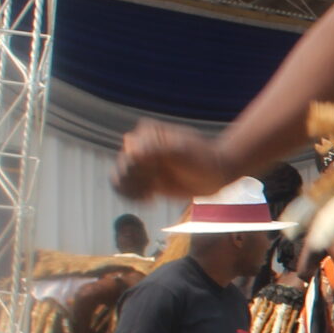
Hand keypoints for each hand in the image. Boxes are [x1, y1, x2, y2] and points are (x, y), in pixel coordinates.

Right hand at [114, 121, 235, 200]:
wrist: (215, 172)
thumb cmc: (201, 158)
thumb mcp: (182, 151)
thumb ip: (157, 149)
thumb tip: (133, 153)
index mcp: (146, 132)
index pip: (130, 152)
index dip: (142, 166)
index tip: (160, 169)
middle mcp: (140, 146)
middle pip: (122, 166)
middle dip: (138, 179)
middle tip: (157, 184)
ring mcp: (141, 164)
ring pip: (118, 178)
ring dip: (132, 189)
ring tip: (151, 193)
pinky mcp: (145, 180)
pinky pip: (125, 189)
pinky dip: (132, 197)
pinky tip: (151, 200)